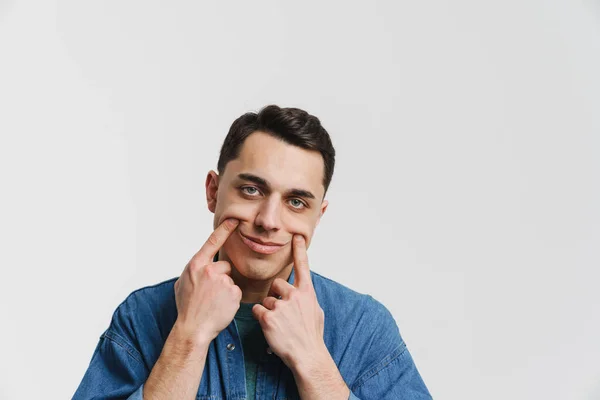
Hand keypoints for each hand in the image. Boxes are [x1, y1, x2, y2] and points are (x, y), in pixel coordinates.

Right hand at [174, 218, 241, 344]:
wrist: (193, 328)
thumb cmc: (187, 307)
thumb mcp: (183, 283)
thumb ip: (194, 270)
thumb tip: (201, 264)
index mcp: (196, 265)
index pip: (212, 242)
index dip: (225, 229)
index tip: (235, 219)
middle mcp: (209, 270)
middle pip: (225, 265)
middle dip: (221, 276)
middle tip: (211, 293)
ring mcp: (223, 281)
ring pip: (230, 279)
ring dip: (226, 288)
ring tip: (214, 301)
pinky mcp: (233, 292)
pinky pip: (236, 291)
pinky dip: (231, 299)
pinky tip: (221, 306)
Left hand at [252, 234, 325, 368]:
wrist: (307, 356)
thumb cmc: (312, 335)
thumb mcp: (316, 312)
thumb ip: (306, 299)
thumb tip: (302, 293)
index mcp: (307, 293)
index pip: (303, 267)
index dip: (299, 250)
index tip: (297, 236)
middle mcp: (295, 296)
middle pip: (276, 285)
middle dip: (276, 296)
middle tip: (282, 313)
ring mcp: (281, 306)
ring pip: (267, 300)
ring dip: (269, 311)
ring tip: (280, 326)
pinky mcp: (269, 318)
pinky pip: (258, 310)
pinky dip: (262, 319)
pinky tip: (271, 329)